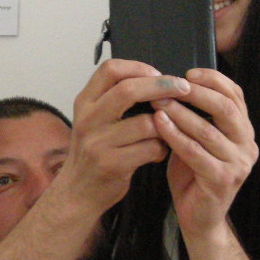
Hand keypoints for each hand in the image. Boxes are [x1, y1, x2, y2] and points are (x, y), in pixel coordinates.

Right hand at [54, 59, 185, 214]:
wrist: (76, 192)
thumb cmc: (93, 152)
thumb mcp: (93, 119)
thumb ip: (114, 98)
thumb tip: (155, 79)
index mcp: (85, 102)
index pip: (110, 69)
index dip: (138, 67)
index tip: (157, 73)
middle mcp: (88, 119)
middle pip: (128, 90)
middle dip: (161, 86)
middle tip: (183, 89)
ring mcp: (98, 143)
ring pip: (146, 123)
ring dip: (166, 125)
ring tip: (169, 130)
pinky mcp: (112, 165)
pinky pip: (150, 149)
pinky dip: (162, 148)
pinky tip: (160, 151)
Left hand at [152, 68, 256, 238]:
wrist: (200, 220)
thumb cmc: (194, 176)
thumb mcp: (199, 141)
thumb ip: (197, 117)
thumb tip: (174, 85)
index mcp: (244, 132)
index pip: (236, 96)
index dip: (213, 80)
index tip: (189, 72)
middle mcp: (247, 145)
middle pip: (226, 108)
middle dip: (196, 93)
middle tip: (170, 84)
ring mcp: (238, 164)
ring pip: (208, 130)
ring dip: (180, 113)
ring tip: (157, 102)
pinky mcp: (222, 180)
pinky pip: (195, 152)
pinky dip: (175, 136)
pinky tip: (159, 125)